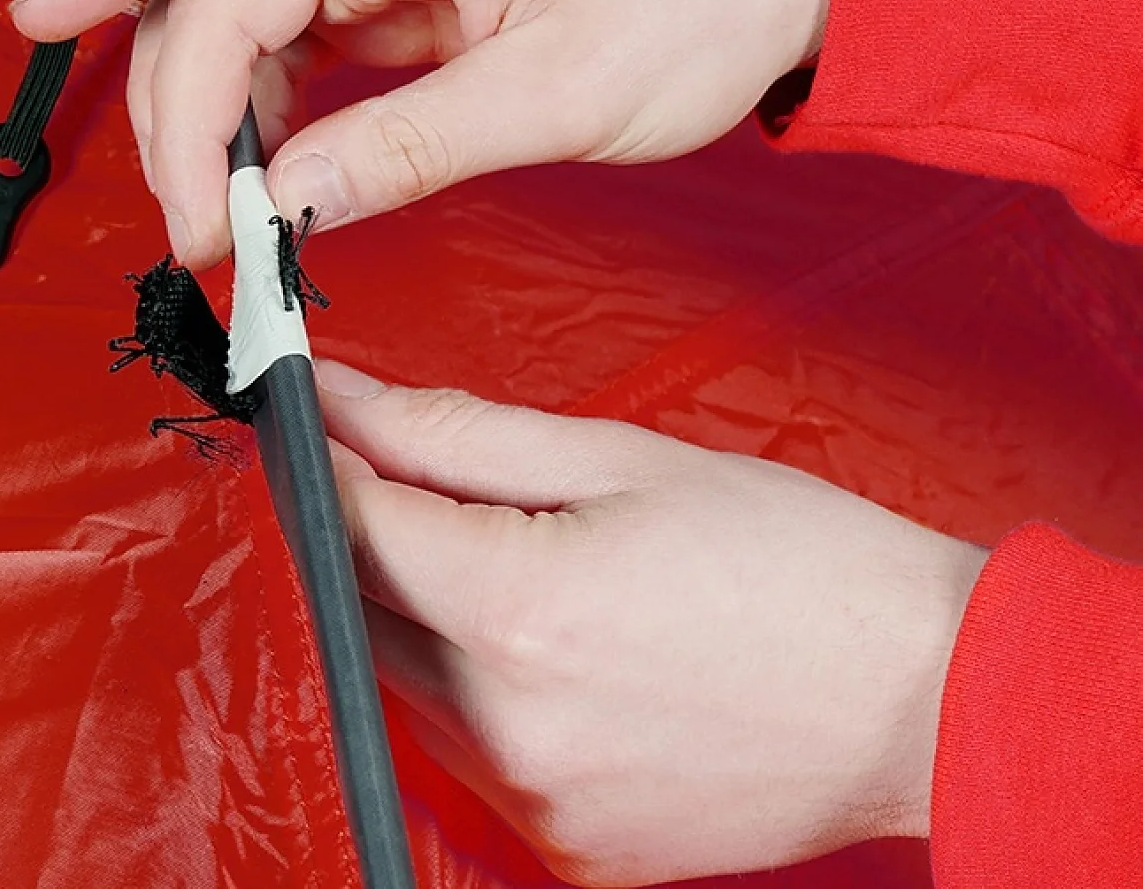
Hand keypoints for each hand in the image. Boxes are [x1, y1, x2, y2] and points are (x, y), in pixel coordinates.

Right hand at [11, 0, 832, 266]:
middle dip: (180, 109)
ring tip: (227, 222)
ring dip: (218, 120)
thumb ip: (409, 147)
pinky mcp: (419, 2)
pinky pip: (309, 51)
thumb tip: (281, 202)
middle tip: (196, 233)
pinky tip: (276, 178)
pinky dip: (273, 118)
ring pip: (253, 25)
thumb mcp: (558, 92)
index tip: (35, 25)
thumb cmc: (699, 3)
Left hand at [313, 359, 985, 887]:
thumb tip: (341, 400)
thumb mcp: (621, 457)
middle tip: (418, 480)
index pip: (344, 526)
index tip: (319, 423)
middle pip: (354, 610)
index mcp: (516, 610)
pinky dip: (471, 692)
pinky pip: (463, 753)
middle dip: (363, 535)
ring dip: (416, 615)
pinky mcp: (564, 846)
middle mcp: (505, 724)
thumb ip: (454, 431)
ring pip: (399, 683)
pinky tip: (550, 651)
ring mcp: (533, 798)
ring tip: (518, 567)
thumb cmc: (795, 562)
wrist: (925, 697)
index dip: (319, 463)